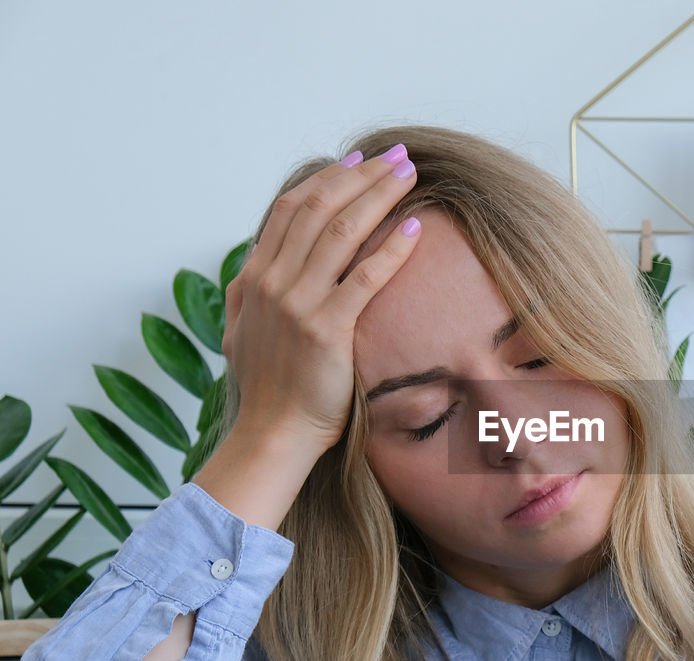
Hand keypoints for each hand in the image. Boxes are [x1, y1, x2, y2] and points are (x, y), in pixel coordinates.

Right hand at [222, 143, 421, 453]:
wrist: (271, 435)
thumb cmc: (267, 389)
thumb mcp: (243, 330)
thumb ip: (250, 291)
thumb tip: (257, 262)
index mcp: (254, 277)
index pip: (292, 208)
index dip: (328, 178)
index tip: (359, 159)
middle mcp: (272, 282)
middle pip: (321, 208)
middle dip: (362, 175)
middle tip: (397, 155)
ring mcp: (298, 303)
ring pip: (343, 231)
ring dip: (379, 196)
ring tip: (411, 175)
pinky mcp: (327, 329)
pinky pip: (365, 277)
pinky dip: (391, 248)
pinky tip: (415, 229)